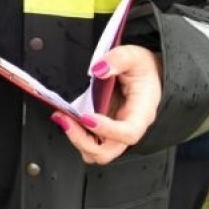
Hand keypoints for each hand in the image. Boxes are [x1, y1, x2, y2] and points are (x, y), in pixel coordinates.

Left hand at [52, 45, 163, 163]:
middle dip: (82, 140)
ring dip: (76, 140)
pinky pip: (89, 143)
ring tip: (62, 118)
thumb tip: (98, 69)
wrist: (147, 75)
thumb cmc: (144, 69)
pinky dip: (75, 135)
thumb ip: (118, 59)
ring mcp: (115, 131)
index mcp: (141, 113)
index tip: (86, 117)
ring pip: (96, 152)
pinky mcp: (103, 130)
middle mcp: (128, 127)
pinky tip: (66, 118)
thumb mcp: (135, 56)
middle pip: (108, 151)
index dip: (107, 130)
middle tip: (64, 119)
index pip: (128, 133)